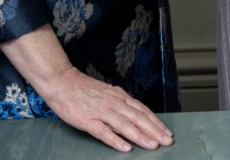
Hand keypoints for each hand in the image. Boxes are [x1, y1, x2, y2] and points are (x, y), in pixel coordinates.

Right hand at [0, 25, 171, 151]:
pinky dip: (116, 141)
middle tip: (167, 141)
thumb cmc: (83, 89)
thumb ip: (120, 103)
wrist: (62, 82)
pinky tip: (126, 147)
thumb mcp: (107, 92)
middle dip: (154, 130)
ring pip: (126, 125)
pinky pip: (104, 132)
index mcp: (119, 96)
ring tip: (153, 145)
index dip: (156, 122)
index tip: (166, 132)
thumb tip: (134, 113)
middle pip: (138, 118)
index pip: (143, 110)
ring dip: (141, 136)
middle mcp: (114, 103)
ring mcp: (101, 112)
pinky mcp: (87, 121)